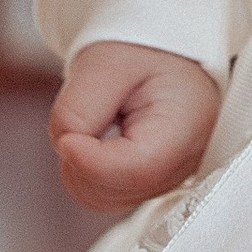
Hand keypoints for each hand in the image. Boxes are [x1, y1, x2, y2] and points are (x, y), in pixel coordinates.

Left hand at [50, 40, 221, 214]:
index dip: (90, 161)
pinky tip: (102, 139)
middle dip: (81, 156)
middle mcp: (180, 165)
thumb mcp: (106, 61)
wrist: (160, 56)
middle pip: (111, 190)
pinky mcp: (142, 190)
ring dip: (79, 162)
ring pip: (97, 197)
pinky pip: (97, 195)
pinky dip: (84, 169)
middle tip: (95, 112)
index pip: (137, 170)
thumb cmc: (143, 54)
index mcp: (185, 126)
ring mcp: (162, 183)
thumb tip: (65, 146)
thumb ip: (80, 106)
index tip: (69, 138)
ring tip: (102, 121)